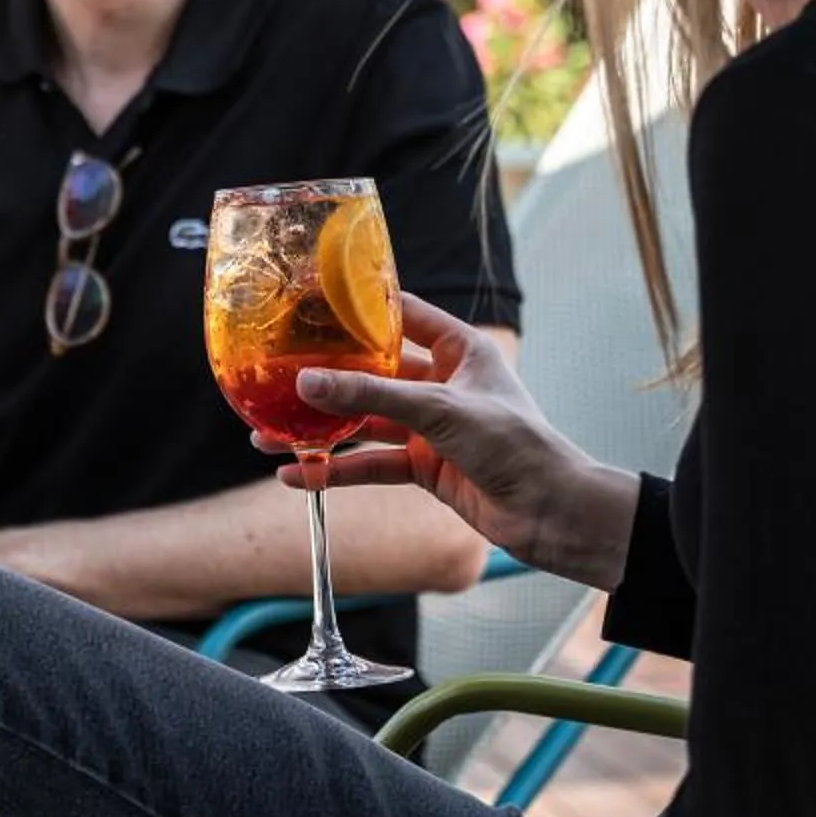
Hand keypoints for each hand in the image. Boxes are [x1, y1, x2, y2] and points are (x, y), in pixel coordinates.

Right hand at [285, 293, 630, 585]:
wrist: (548, 511)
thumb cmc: (514, 443)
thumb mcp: (438, 410)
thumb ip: (371, 397)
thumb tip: (307, 383)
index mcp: (458, 348)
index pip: (401, 314)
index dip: (357, 309)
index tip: (307, 305)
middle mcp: (442, 382)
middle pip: (371, 374)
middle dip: (323, 381)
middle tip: (275, 380)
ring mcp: (431, 426)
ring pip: (365, 422)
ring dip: (321, 430)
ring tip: (267, 434)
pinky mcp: (425, 466)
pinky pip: (372, 464)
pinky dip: (337, 470)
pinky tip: (298, 474)